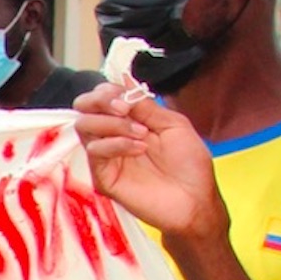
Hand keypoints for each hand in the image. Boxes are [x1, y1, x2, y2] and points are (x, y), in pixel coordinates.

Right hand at [73, 83, 227, 242]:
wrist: (196, 200)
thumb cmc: (190, 166)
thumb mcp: (173, 124)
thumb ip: (145, 105)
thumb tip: (123, 79)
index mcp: (129, 122)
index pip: (102, 97)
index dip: (109, 91)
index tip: (127, 96)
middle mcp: (114, 136)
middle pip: (84, 109)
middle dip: (100, 101)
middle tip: (124, 108)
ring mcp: (107, 157)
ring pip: (84, 127)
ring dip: (112, 123)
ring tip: (140, 134)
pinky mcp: (104, 178)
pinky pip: (95, 152)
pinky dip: (116, 144)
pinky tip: (138, 149)